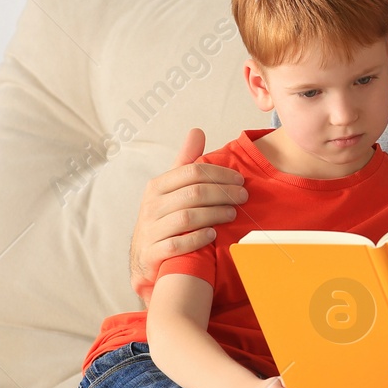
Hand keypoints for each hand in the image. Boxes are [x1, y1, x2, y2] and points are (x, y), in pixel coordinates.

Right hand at [129, 129, 246, 295]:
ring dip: (215, 214)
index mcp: (157, 186)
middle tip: (243, 196)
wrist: (144, 257)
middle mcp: (151, 206)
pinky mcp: (153, 253)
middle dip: (223, 193)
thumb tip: (197, 131)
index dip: (220, 174)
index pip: (192, 172)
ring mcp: (151, 230)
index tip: (240, 179)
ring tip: (233, 214)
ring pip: (188, 217)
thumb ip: (185, 162)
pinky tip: (213, 235)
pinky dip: (197, 239)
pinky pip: (177, 244)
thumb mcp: (170, 189)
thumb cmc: (164, 217)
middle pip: (194, 193)